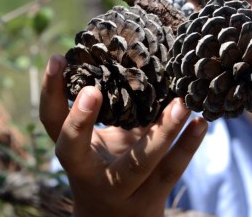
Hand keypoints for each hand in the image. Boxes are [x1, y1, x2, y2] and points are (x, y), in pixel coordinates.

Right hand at [40, 54, 207, 216]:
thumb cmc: (108, 168)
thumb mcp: (103, 141)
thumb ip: (114, 109)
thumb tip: (136, 54)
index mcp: (73, 153)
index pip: (51, 122)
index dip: (50, 92)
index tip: (58, 59)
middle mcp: (90, 173)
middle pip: (75, 151)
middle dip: (79, 122)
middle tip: (91, 89)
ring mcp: (121, 189)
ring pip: (139, 164)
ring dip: (162, 133)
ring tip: (181, 104)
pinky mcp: (151, 197)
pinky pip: (171, 170)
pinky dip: (188, 145)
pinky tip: (201, 122)